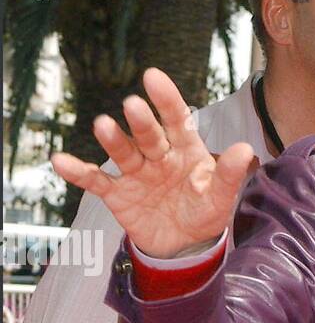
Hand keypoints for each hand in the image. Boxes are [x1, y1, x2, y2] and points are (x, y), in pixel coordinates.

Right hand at [50, 68, 255, 258]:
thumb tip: (245, 149)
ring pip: (123, 152)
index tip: (153, 77)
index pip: (177, 120)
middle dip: (141, 121)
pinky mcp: (118, 193)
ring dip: (113, 140)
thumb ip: (230, 175)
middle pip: (149, 135)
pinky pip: (96, 181)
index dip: (166, 99)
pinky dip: (79, 172)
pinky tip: (61, 161)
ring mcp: (136, 173)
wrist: (183, 245)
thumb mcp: (220, 197)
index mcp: (185, 150)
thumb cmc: (203, 213)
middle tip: (133, 105)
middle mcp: (158, 155)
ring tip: (103, 126)